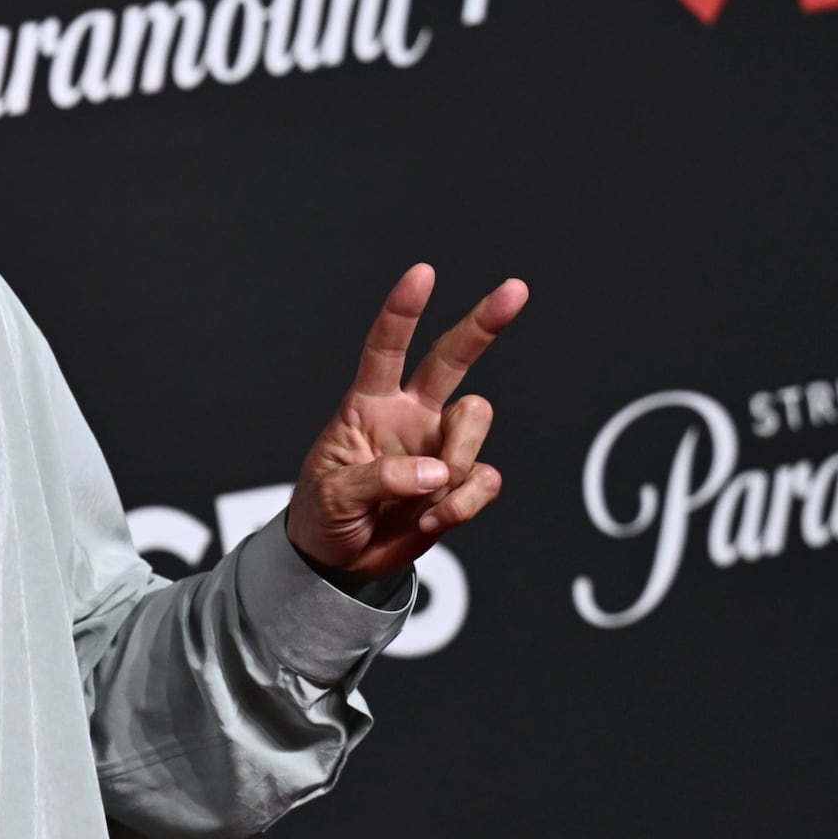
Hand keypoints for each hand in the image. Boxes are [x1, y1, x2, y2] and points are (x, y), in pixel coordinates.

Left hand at [284, 264, 528, 582]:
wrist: (338, 563)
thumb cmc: (322, 516)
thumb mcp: (331, 495)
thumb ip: (379, 479)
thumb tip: (437, 472)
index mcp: (368, 407)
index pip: (386, 349)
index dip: (404, 311)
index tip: (423, 274)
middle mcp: (410, 417)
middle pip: (452, 359)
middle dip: (483, 324)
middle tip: (515, 290)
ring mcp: (439, 448)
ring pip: (475, 423)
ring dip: (457, 461)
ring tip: (422, 502)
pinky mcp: (460, 485)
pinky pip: (484, 481)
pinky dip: (463, 506)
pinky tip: (432, 520)